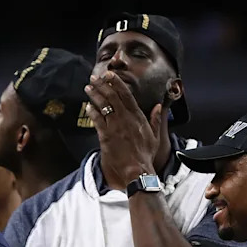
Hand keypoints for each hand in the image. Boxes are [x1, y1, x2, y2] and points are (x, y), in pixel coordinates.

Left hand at [84, 70, 162, 189]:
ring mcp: (115, 127)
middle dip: (102, 85)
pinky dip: (92, 112)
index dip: (117, 83)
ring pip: (103, 106)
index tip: (110, 75)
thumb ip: (156, 120)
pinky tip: (88, 107)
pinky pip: (97, 120)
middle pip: (112, 96)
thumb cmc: (145, 156)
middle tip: (95, 78)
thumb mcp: (155, 136)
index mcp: (138, 117)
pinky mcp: (106, 136)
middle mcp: (126, 119)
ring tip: (88, 87)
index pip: (126, 95)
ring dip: (95, 95)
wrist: (137, 171)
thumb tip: (158, 107)